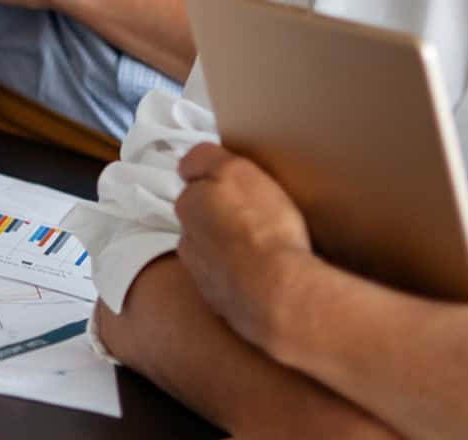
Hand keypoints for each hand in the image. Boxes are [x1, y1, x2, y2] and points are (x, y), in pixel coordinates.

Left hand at [175, 142, 313, 350]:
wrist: (279, 294)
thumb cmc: (261, 225)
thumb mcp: (235, 170)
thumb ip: (205, 160)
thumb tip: (188, 166)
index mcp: (188, 206)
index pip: (193, 184)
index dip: (215, 183)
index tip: (236, 189)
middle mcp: (187, 242)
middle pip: (201, 221)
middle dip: (220, 218)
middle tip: (254, 218)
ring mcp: (204, 279)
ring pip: (214, 255)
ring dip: (230, 251)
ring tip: (263, 251)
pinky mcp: (223, 307)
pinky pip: (231, 284)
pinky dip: (242, 279)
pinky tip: (265, 278)